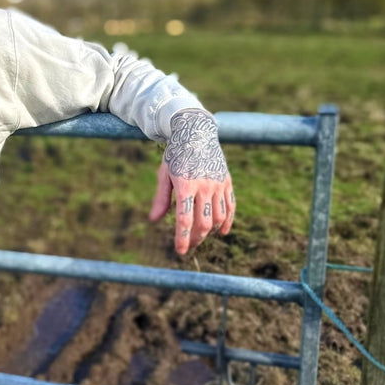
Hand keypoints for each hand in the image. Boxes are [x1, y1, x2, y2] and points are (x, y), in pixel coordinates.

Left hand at [149, 109, 235, 255]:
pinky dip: (227, 222)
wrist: (196, 132)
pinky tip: (221, 231)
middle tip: (189, 246)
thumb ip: (161, 199)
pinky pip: (230, 207)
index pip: (185, 219)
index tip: (180, 251)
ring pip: (218, 217)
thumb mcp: (164, 174)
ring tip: (200, 236)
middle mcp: (204, 186)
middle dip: (196, 239)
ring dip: (209, 231)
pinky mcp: (227, 182)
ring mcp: (218, 184)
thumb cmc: (176, 155)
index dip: (182, 238)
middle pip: (203, 223)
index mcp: (185, 185)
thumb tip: (153, 220)